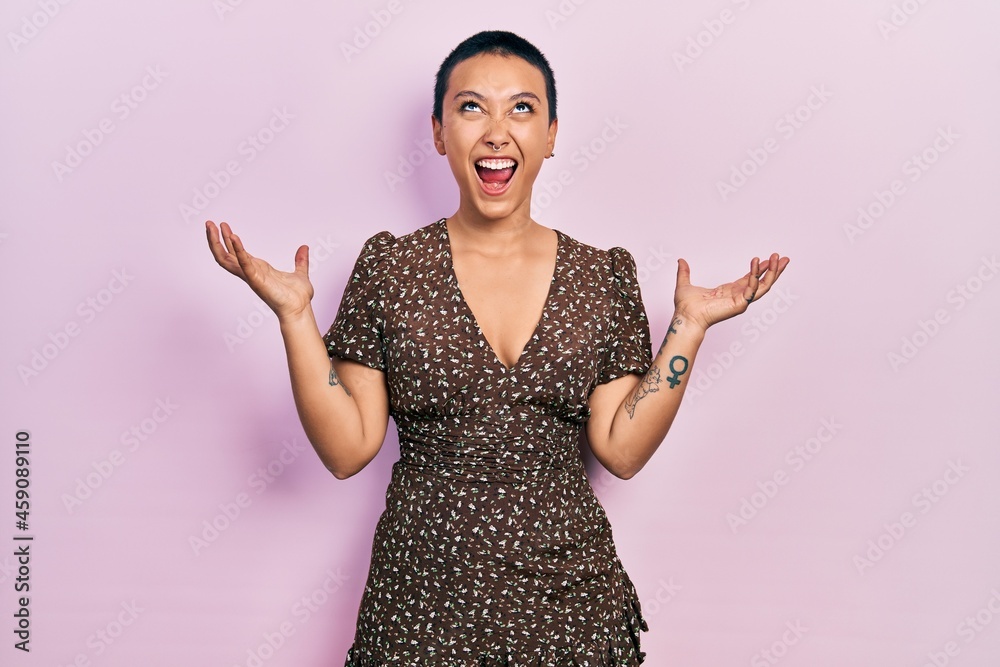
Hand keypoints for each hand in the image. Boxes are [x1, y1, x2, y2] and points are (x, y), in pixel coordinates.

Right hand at [205, 220, 313, 320]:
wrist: (301, 310)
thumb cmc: (298, 297)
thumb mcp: (299, 273)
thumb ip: (300, 261)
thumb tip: (304, 248)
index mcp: (258, 270)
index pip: (236, 253)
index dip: (228, 240)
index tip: (224, 226)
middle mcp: (251, 273)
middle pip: (225, 255)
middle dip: (216, 239)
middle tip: (209, 223)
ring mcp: (252, 277)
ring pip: (227, 260)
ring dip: (218, 243)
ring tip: (212, 227)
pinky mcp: (257, 281)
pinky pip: (245, 264)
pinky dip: (239, 250)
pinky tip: (234, 237)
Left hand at [673, 253, 789, 331]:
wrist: (685, 316)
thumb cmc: (686, 306)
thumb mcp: (685, 283)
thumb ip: (684, 272)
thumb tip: (680, 261)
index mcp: (730, 292)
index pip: (751, 279)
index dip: (760, 269)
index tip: (770, 259)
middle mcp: (738, 296)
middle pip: (763, 283)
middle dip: (774, 270)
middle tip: (784, 258)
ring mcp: (740, 301)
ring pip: (763, 286)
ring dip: (772, 272)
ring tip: (778, 258)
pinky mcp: (739, 304)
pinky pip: (752, 289)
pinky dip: (755, 276)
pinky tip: (757, 264)